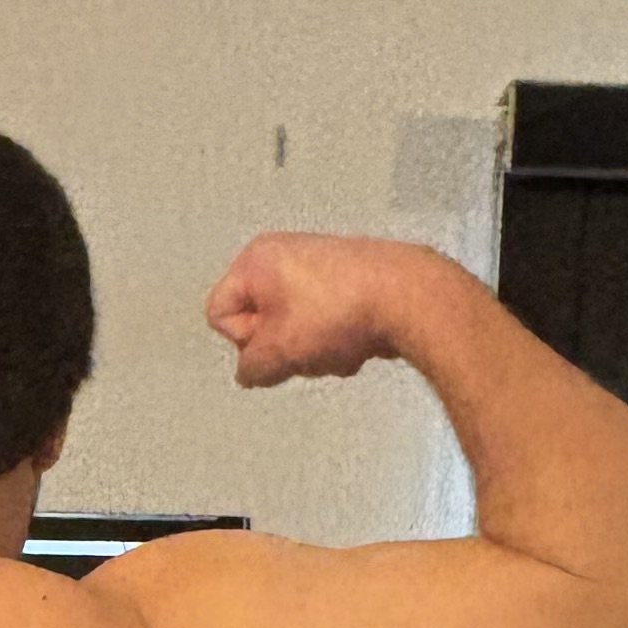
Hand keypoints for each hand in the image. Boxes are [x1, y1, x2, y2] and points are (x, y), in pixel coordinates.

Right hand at [203, 232, 427, 389]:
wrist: (407, 298)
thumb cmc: (344, 309)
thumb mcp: (279, 352)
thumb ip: (252, 368)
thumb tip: (251, 372)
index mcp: (256, 260)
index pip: (219, 314)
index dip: (244, 342)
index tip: (273, 347)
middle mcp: (284, 255)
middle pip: (261, 324)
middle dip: (284, 348)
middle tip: (308, 347)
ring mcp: (318, 267)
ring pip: (295, 329)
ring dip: (313, 350)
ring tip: (337, 344)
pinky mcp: (347, 282)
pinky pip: (325, 325)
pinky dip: (336, 339)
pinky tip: (356, 340)